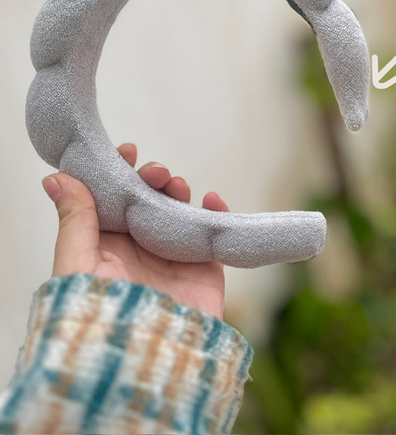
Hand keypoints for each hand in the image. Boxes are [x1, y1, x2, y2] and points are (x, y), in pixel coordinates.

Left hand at [41, 143, 226, 319]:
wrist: (138, 368)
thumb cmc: (96, 319)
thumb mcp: (76, 265)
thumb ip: (74, 220)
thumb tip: (55, 177)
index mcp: (106, 248)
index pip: (113, 201)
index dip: (121, 173)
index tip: (127, 150)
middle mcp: (139, 253)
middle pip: (149, 202)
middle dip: (153, 179)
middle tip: (156, 172)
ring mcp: (173, 262)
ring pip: (180, 214)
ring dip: (180, 192)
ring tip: (176, 186)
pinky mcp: (204, 275)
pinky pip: (214, 237)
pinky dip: (217, 213)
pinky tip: (213, 199)